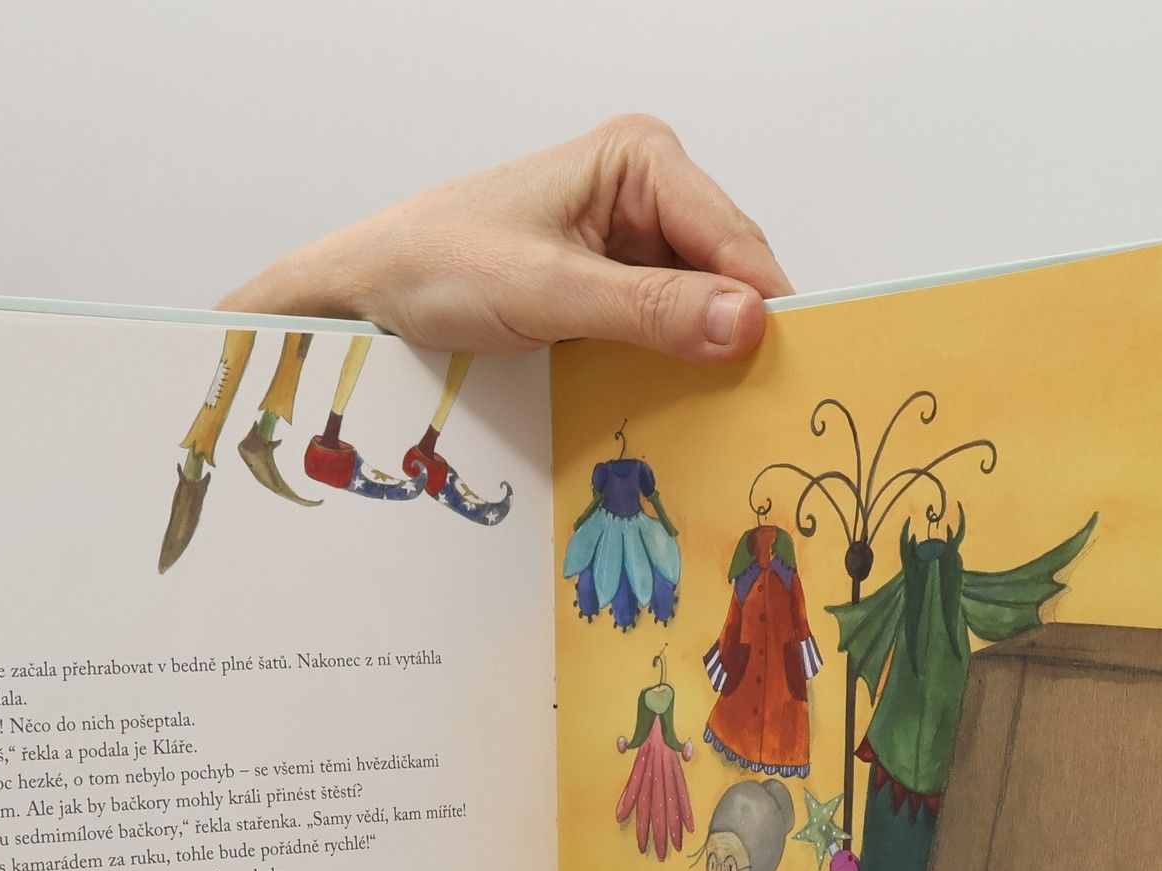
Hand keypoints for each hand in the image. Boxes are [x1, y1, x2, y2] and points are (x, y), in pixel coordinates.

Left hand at [223, 116, 791, 362]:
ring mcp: (630, 244)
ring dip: (704, 360)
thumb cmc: (439, 266)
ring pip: (699, 309)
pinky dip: (670, 368)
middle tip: (761, 409)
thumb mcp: (550, 293)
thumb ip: (649, 312)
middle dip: (738, 335)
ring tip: (725, 418)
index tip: (793, 371)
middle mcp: (646, 193)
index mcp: (640, 160)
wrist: (369, 291)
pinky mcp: (610, 289)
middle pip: (726, 274)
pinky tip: (676, 407)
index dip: (766, 305)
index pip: (733, 237)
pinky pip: (662, 331)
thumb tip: (747, 325)